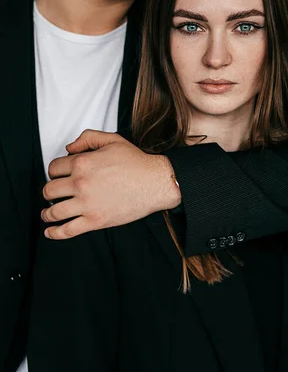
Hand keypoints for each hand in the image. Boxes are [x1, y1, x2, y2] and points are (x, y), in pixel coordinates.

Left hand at [41, 130, 180, 238]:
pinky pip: (68, 230)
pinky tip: (50, 232)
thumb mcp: (112, 140)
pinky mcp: (95, 221)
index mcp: (82, 163)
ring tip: (47, 213)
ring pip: (54, 211)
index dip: (54, 172)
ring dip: (47, 213)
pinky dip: (55, 233)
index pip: (54, 168)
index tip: (58, 177)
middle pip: (49, 190)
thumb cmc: (137, 162)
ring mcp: (86, 204)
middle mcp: (80, 183)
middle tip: (53, 194)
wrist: (156, 182)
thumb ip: (87, 138)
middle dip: (49, 192)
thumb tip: (69, 148)